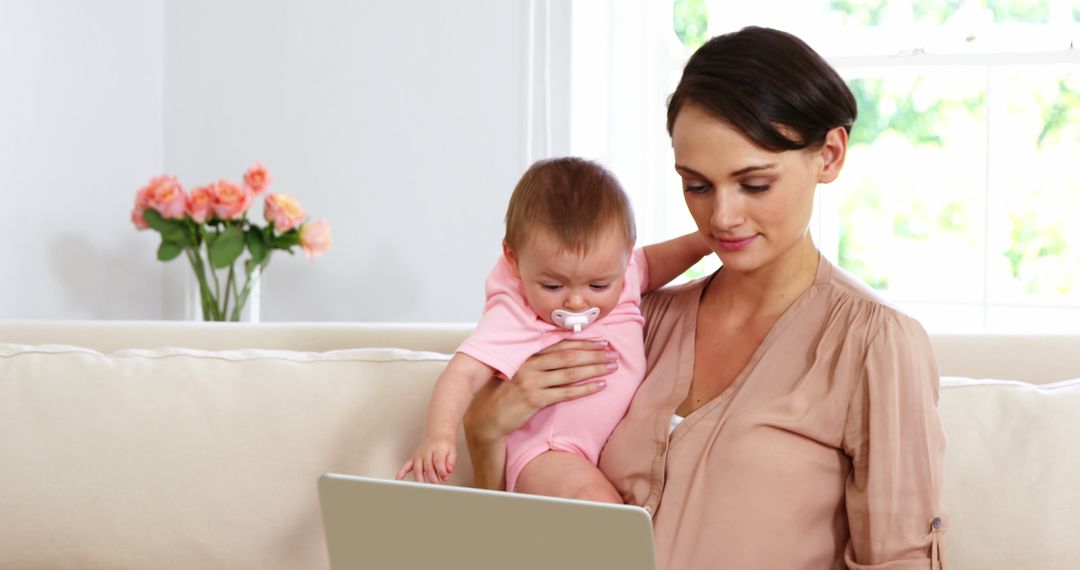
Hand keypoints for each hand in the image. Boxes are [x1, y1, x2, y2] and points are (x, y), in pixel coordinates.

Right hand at [396, 433, 456, 483]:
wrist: (438, 436)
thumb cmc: (445, 446)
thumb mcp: (452, 452)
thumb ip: (451, 462)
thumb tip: (448, 471)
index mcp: (437, 450)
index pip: (438, 462)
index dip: (441, 472)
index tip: (445, 477)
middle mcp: (426, 452)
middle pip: (427, 468)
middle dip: (433, 478)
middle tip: (438, 483)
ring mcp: (418, 456)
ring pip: (417, 469)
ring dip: (421, 480)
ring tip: (425, 486)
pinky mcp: (413, 459)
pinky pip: (406, 466)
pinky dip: (401, 473)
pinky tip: (398, 480)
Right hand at [464, 339, 614, 488]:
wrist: (485, 419)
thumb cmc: (501, 396)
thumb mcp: (517, 373)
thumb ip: (536, 363)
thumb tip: (562, 357)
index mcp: (526, 356)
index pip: (560, 344)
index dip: (583, 342)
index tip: (602, 342)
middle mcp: (529, 366)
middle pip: (569, 356)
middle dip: (594, 354)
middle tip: (613, 353)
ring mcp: (531, 382)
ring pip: (570, 372)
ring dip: (594, 369)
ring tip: (612, 367)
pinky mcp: (534, 400)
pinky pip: (565, 393)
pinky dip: (585, 389)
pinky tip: (600, 386)